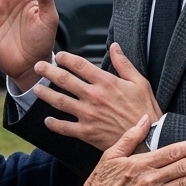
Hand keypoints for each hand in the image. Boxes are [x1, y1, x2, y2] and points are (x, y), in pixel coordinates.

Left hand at [34, 43, 161, 150]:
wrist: (149, 138)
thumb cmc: (145, 110)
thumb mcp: (140, 82)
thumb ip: (124, 64)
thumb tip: (114, 46)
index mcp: (106, 82)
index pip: (79, 65)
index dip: (66, 58)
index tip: (58, 56)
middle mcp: (93, 96)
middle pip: (64, 80)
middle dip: (48, 71)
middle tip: (38, 66)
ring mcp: (88, 115)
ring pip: (59, 101)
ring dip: (45, 94)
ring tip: (36, 89)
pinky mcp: (87, 132)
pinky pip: (65, 127)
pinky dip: (54, 124)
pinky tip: (47, 120)